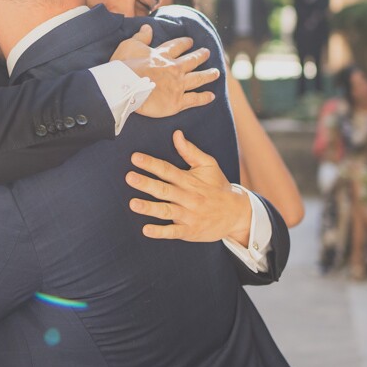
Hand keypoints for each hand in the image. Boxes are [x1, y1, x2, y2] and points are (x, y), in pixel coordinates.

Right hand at [111, 25, 220, 118]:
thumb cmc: (124, 66)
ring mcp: (177, 85)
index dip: (185, 43)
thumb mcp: (130, 45)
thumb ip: (141, 37)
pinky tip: (212, 96)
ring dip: (208, 75)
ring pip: (198, 78)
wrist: (124, 87)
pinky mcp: (176, 102)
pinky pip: (194, 99)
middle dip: (201, 56)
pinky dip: (204, 98)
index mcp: (162, 55)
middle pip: (192, 60)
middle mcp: (174, 68)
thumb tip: (148, 27)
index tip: (190, 41)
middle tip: (207, 53)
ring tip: (216, 73)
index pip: (177, 46)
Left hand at [127, 131, 250, 244]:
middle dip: (146, 184)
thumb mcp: (209, 165)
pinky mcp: (190, 231)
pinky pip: (173, 231)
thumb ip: (190, 151)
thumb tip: (176, 134)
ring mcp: (189, 215)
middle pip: (164, 190)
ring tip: (133, 204)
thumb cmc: (218, 187)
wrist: (236, 214)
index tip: (135, 158)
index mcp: (190, 180)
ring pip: (166, 211)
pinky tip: (146, 230)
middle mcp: (188, 197)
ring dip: (149, 208)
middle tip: (129, 177)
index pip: (168, 170)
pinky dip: (160, 232)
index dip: (151, 164)